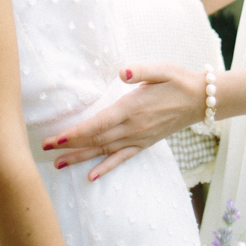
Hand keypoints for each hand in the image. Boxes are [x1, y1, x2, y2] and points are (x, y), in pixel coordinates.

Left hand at [45, 63, 204, 180]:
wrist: (200, 100)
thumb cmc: (178, 80)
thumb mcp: (162, 69)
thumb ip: (141, 70)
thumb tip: (122, 72)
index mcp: (132, 108)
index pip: (98, 124)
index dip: (75, 132)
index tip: (55, 138)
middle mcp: (133, 127)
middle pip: (95, 140)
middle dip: (69, 145)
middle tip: (44, 149)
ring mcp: (138, 138)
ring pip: (104, 151)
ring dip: (80, 158)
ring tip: (58, 164)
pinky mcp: (144, 143)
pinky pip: (122, 158)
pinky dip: (106, 168)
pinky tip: (91, 176)